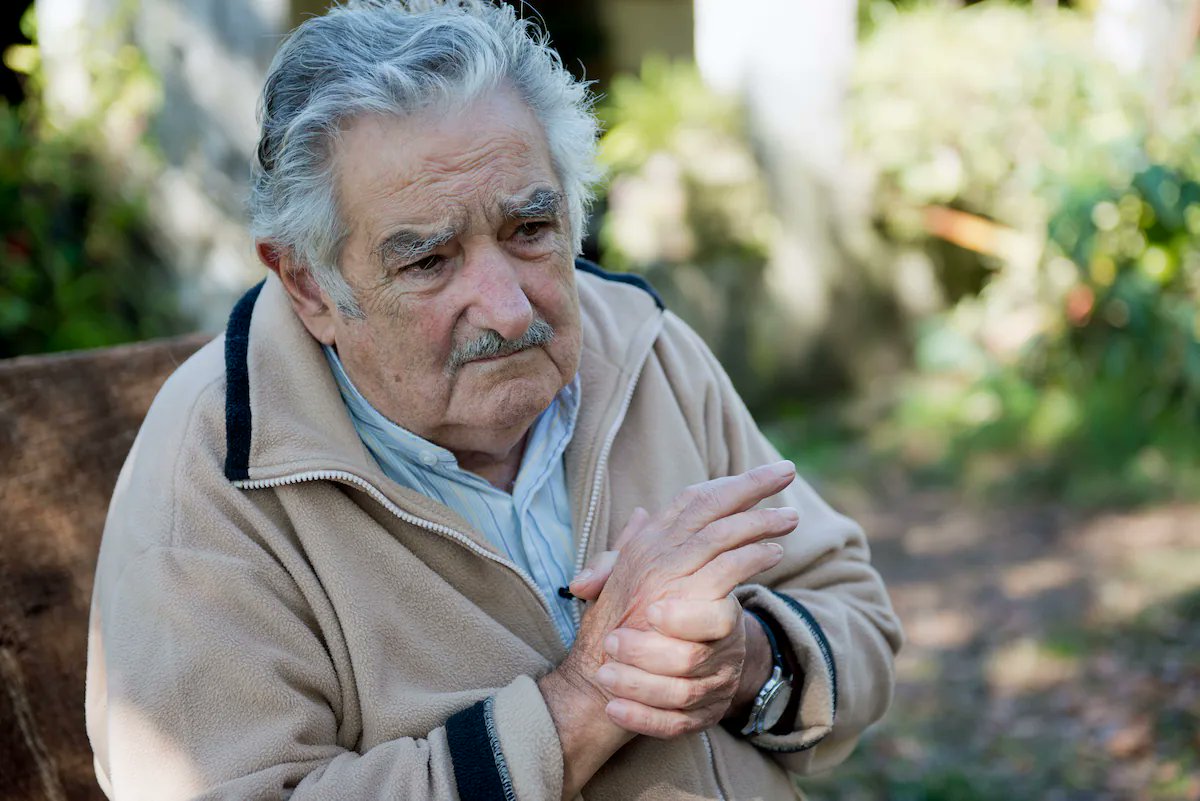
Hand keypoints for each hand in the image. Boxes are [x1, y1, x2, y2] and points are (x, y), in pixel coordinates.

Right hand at [562, 461, 796, 726]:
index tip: (757, 477)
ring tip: (791, 517)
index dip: (725, 484)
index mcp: (643, 543)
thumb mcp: (616, 584)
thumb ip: (628, 546)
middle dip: (750, 485)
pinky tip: (775, 552)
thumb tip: (640, 513)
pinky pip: (726, 567)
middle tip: (786, 473)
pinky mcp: (681, 598)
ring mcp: (666, 572)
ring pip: (722, 532)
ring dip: (760, 521)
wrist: (595, 681)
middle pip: (710, 505)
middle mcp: (654, 549)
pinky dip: (753, 555)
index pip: (689, 500)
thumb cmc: (610, 635)